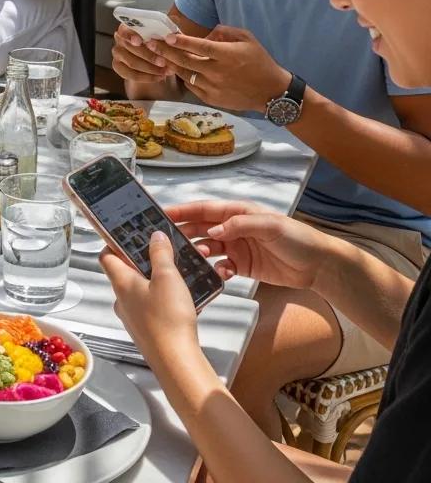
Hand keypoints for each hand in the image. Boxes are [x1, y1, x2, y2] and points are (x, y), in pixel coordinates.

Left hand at [100, 231, 200, 365]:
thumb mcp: (167, 277)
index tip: (127, 233)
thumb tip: (155, 237)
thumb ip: (160, 253)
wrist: (176, 361)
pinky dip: (163, 299)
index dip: (114, 242)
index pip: (106, 255)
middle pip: (124, 272)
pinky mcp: (146, 330)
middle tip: (159, 252)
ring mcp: (133, 317)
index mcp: (121, 282)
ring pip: (139, 290)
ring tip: (175, 275)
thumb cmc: (168, 319)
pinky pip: (151, 308)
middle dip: (141, 261)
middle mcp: (122, 300)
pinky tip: (181, 300)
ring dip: (154, 281)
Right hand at [111, 23, 173, 83]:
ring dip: (151, 68)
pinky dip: (147, 77)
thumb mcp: (165, 34)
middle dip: (149, 56)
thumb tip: (171, 35)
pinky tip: (159, 77)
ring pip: (131, 63)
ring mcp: (118, 53)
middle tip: (163, 61)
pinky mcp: (118, 67)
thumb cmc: (161, 42)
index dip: (131, 35)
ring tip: (166, 71)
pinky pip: (131, 75)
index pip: (125, 30)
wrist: (156, 57)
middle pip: (130, 48)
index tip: (139, 41)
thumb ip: (165, 32)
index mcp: (128, 27)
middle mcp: (120, 39)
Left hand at [148, 26, 290, 112]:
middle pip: (185, 61)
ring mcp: (213, 88)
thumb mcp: (247, 39)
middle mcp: (217, 73)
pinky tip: (175, 69)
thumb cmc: (259, 61)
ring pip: (185, 75)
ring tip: (157, 56)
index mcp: (226, 56)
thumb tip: (204, 34)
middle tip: (150, 45)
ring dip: (170, 65)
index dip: (181, 42)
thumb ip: (224, 32)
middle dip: (165, 52)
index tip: (166, 37)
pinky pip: (191, 86)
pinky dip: (183, 76)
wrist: (271, 92)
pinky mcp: (211, 99)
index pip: (199, 47)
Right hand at [166, 200, 332, 291]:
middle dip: (184, 233)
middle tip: (167, 241)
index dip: (183, 211)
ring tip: (193, 258)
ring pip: (208, 248)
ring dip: (199, 253)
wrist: (319, 265)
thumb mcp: (270, 225)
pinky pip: (221, 267)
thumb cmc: (298, 238)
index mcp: (238, 212)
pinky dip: (215, 270)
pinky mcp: (243, 266)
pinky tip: (217, 274)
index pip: (205, 209)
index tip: (163, 214)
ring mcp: (237, 247)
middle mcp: (234, 228)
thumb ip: (240, 225)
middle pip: (201, 228)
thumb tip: (213, 232)